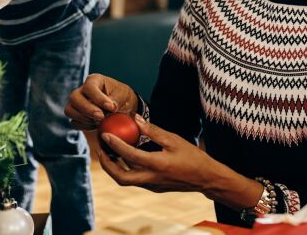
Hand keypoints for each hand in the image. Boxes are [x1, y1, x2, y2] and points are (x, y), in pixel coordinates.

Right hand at [65, 74, 137, 130]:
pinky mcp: (77, 116)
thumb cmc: (123, 98)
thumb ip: (115, 101)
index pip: (89, 87)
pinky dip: (84, 126)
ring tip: (99, 121)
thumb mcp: (124, 96)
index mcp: (94, 80)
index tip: (111, 107)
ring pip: (69, 110)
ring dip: (84, 118)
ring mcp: (78, 103)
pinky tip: (96, 126)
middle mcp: (82, 90)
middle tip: (101, 117)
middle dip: (87, 109)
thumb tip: (109, 108)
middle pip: (74, 97)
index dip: (98, 98)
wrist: (124, 109)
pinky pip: (74, 123)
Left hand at [97, 114, 218, 193]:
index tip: (105, 134)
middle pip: (120, 177)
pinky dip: (125, 170)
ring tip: (108, 152)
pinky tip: (124, 158)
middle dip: (107, 164)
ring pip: (125, 181)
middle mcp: (152, 179)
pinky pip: (134, 180)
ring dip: (114, 168)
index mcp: (157, 165)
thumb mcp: (174, 140)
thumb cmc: (192, 156)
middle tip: (100, 149)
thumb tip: (135, 118)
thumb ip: (153, 130)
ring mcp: (152, 186)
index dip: (115, 145)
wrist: (206, 178)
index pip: (130, 156)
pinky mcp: (154, 188)